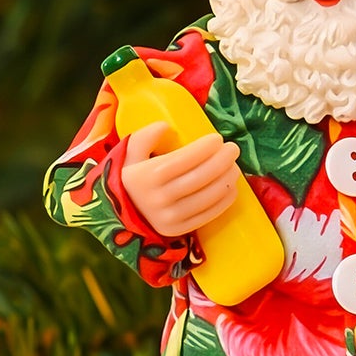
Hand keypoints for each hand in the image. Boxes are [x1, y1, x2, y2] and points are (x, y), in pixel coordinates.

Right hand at [118, 122, 241, 237]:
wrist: (121, 217)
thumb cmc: (129, 180)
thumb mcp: (126, 156)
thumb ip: (142, 138)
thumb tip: (165, 126)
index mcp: (146, 176)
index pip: (184, 159)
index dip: (204, 148)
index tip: (217, 139)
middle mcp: (160, 198)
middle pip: (201, 177)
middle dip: (222, 160)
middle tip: (233, 149)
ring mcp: (171, 217)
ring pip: (210, 195)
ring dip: (228, 178)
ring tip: (234, 166)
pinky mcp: (180, 230)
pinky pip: (210, 213)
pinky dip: (226, 198)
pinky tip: (231, 186)